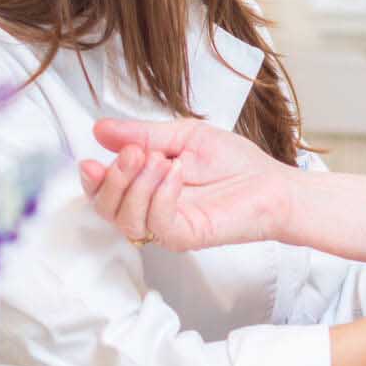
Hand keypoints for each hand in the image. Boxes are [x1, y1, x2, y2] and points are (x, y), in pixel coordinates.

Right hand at [81, 118, 292, 249]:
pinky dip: (160, 195)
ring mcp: (166, 226)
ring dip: (137, 185)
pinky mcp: (185, 236)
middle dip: (113, 179)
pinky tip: (176, 174)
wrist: (273, 184)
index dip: (92, 179)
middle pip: (106, 209)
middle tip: (135, 153)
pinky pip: (157, 223)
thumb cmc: (235, 163)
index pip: (102, 191)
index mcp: (145, 187)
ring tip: (162, 161)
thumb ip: (143, 135)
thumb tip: (101, 129)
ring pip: (126, 219)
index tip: (93, 157)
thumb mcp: (183, 137)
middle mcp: (150, 210)